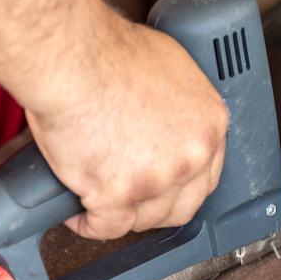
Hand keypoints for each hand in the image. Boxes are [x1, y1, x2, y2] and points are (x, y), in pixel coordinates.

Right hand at [26, 16, 227, 240]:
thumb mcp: (167, 67)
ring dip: (123, 216)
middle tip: (133, 200)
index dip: (182, 185)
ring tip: (100, 203)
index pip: (207, 174)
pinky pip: (107, 227)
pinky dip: (90, 224)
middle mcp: (191, 155)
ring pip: (145, 219)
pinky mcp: (118, 194)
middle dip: (156, 208)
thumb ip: (178, 104)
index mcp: (208, 124)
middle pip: (182, 205)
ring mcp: (158, 179)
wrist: (72, 59)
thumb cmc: (107, 53)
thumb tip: (165, 118)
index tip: (166, 188)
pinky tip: (79, 214)